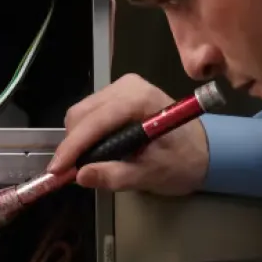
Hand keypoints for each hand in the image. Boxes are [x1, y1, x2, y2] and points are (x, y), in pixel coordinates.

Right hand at [52, 74, 209, 194]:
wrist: (206, 151)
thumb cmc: (183, 162)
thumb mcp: (150, 175)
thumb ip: (115, 176)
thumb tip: (82, 176)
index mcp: (139, 100)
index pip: (95, 122)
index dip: (72, 148)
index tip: (56, 171)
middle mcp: (127, 86)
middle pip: (82, 114)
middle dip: (73, 145)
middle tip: (70, 174)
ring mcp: (122, 87)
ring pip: (82, 113)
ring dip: (78, 140)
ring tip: (85, 164)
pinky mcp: (119, 94)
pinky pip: (91, 113)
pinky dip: (87, 133)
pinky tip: (95, 151)